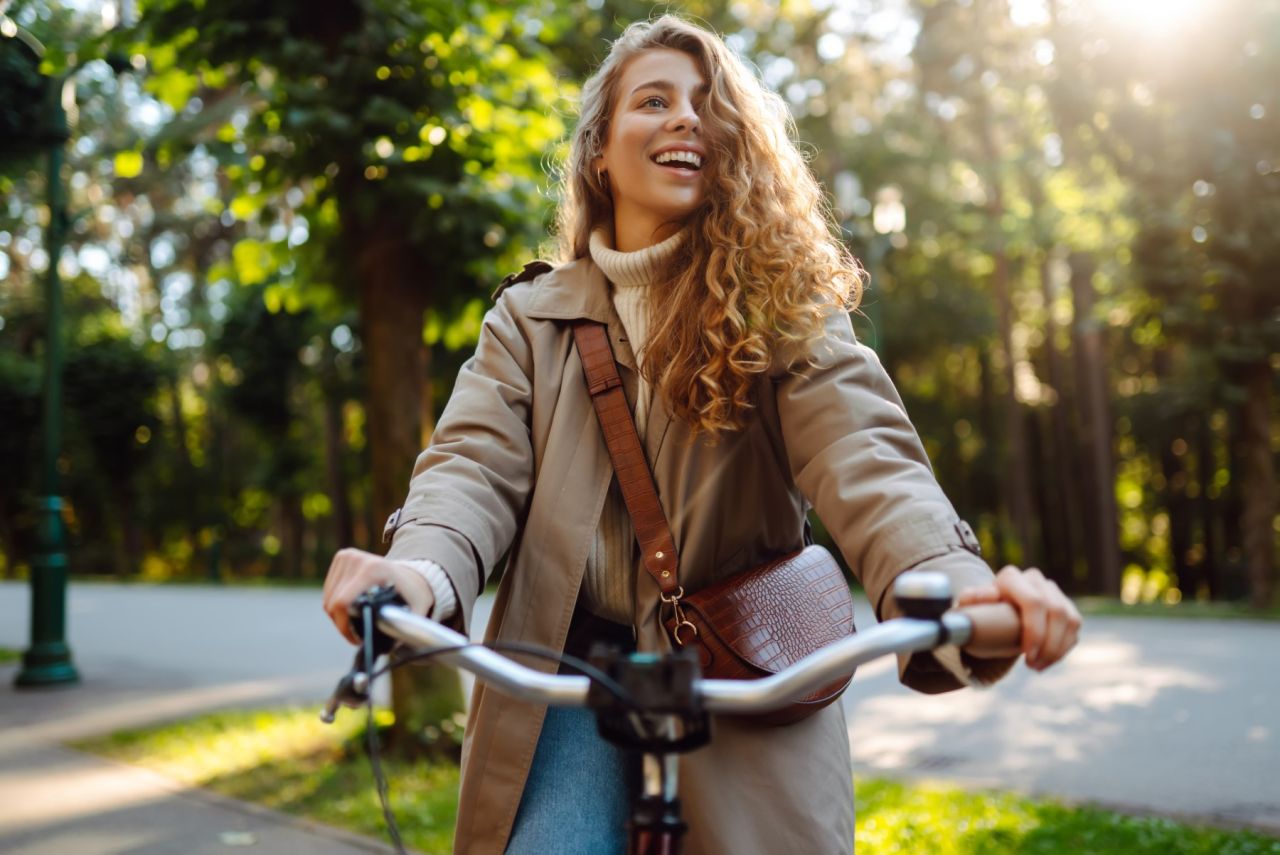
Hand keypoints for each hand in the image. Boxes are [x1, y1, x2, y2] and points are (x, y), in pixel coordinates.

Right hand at [322, 548, 434, 644]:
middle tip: (357, 636)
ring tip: (355, 624)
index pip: (342, 602)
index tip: (357, 639)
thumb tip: (391, 648)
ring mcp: (347, 556)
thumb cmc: (414, 595)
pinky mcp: (342, 557)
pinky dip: (336, 605)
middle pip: (333, 603)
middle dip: (342, 625)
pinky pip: (329, 591)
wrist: (411, 574)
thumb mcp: (416, 611)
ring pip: (328, 598)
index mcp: (373, 569)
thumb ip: (404, 629)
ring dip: (338, 617)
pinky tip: (351, 611)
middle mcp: (357, 559)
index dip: (345, 626)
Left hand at [956, 566, 1080, 670]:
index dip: (1036, 630)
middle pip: (1056, 612)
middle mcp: (1034, 579)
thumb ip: (971, 599)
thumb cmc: (979, 612)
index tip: (1027, 655)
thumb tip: (989, 595)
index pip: (1034, 602)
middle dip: (1048, 644)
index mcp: (1011, 577)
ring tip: (1038, 667)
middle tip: (1032, 666)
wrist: (991, 615)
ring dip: (1057, 649)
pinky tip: (1047, 661)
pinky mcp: (1065, 605)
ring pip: (1070, 620)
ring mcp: (1052, 591)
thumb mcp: (970, 608)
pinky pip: (1074, 628)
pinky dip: (1063, 648)